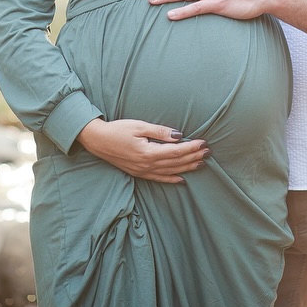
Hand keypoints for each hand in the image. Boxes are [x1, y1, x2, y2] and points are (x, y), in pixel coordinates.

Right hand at [77, 118, 207, 182]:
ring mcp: (143, 171)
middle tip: (208, 152)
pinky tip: (182, 180)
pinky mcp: (139, 173)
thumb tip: (179, 136)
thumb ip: (160, 132)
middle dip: (193, 157)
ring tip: (201, 163)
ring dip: (186, 168)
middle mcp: (147, 165)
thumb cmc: (118, 130)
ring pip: (170, 172)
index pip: (176, 151)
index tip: (203, 143)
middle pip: (176, 162)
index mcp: (148, 153)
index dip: (191, 148)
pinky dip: (171, 180)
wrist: (98, 141)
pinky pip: (159, 179)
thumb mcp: (139, 126)